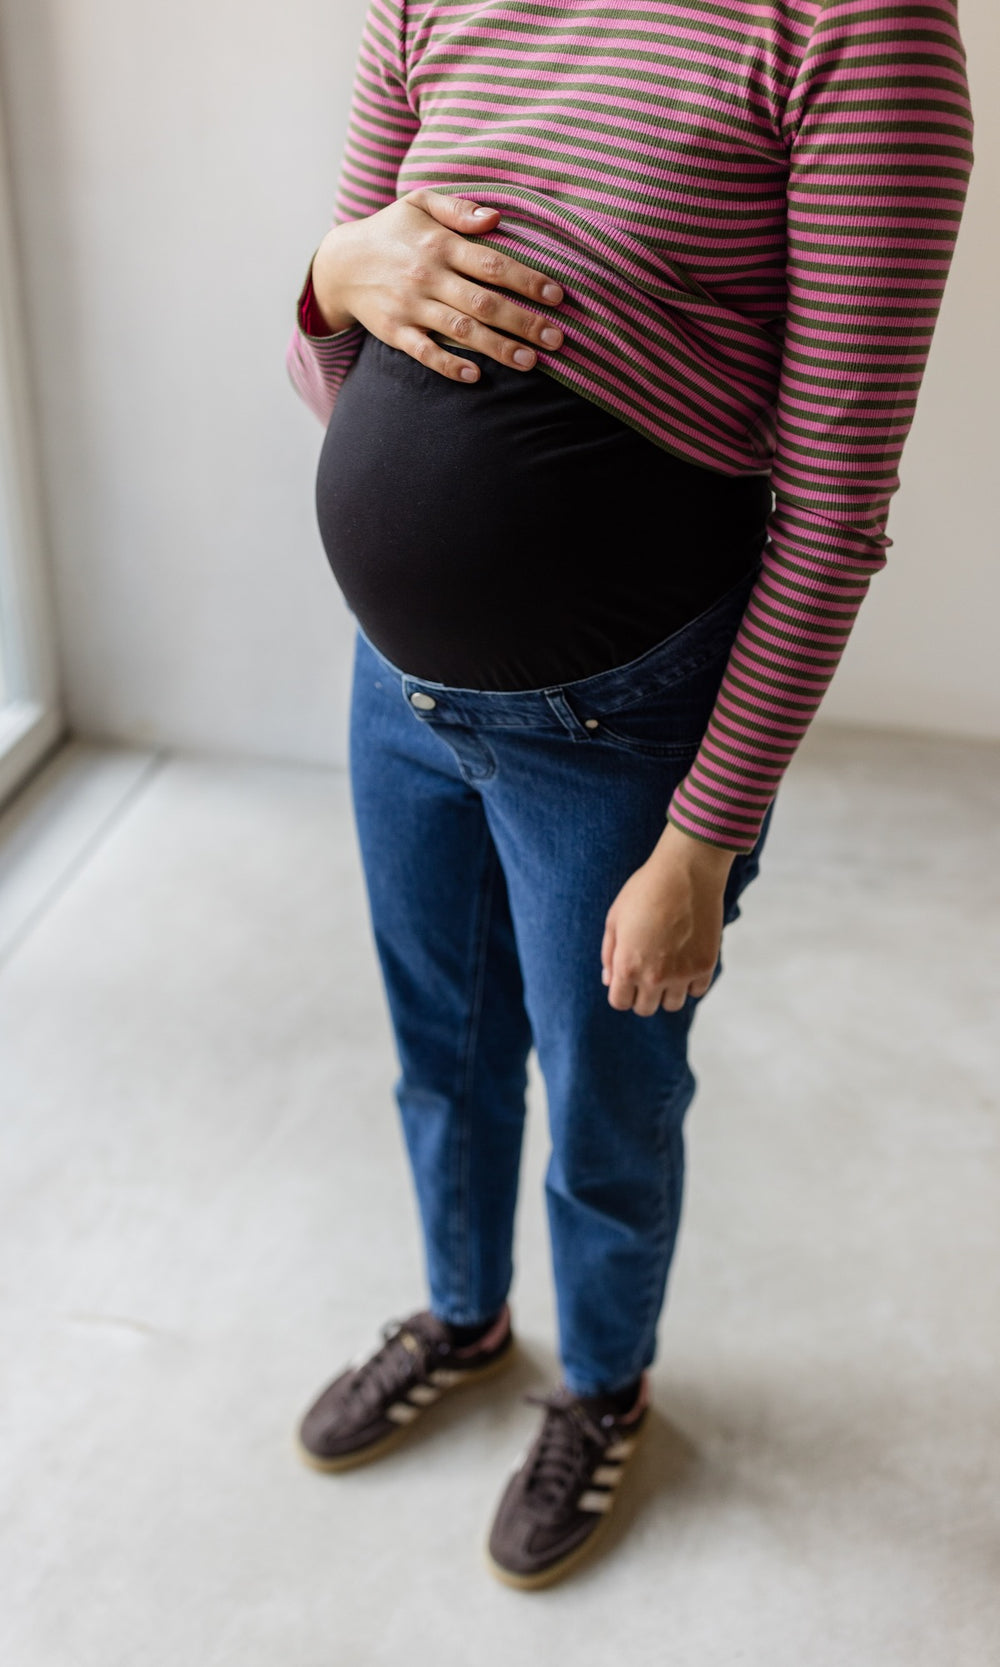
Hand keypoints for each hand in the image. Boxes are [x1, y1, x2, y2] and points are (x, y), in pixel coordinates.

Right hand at [309, 187, 563, 382]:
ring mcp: (410, 306)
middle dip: (523, 322)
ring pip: (461, 330)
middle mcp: (426, 276)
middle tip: (557, 339)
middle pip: (483, 302)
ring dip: (498, 348)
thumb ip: (458, 208)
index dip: (526, 281)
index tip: (557, 296)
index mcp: (439, 244)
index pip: (491, 264)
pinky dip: (449, 365)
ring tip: (531, 362)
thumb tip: (495, 217)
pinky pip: (424, 352)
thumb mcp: (419, 203)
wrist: (339, 264)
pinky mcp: (394, 332)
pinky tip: (475, 375)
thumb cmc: (391, 231)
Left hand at [601, 823, 737, 1015]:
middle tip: (647, 970)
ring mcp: (682, 974)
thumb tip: (610, 981)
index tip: (627, 975)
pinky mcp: (705, 965)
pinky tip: (685, 961)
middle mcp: (654, 977)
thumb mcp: (615, 918)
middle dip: (642, 994)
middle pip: (645, 1008)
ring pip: (672, 1005)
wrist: (686, 872)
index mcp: (627, 966)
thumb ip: (609, 954)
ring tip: (667, 966)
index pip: (620, 1002)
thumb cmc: (645, 890)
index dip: (621, 991)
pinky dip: (690, 982)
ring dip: (667, 991)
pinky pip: (696, 991)